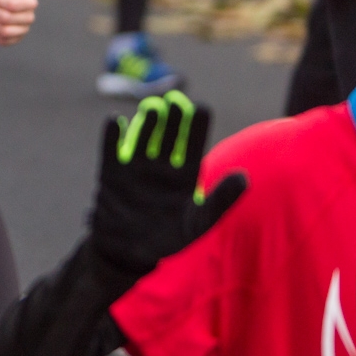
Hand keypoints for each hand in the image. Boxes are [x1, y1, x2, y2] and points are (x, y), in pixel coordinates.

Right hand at [89, 92, 246, 277]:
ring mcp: (135, 170)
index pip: (193, 143)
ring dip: (147, 123)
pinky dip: (111, 136)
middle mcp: (160, 168)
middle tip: (176, 100)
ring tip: (153, 109)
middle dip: (173, 117)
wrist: (129, 255)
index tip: (202, 107)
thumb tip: (245, 177)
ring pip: (142, 138)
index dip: (197, 124)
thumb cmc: (170, 240)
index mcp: (184, 177)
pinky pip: (110, 151)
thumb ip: (221, 200)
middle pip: (168, 135)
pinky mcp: (110, 175)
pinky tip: (116, 121)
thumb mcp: (200, 222)